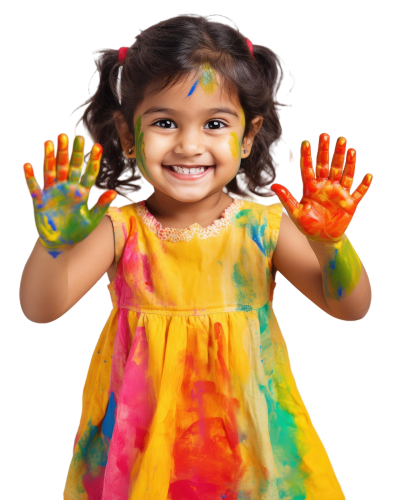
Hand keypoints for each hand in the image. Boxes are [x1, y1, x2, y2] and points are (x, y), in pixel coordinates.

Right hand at [22, 133, 117, 256]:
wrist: (60, 243)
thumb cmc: (77, 231)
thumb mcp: (91, 220)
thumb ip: (101, 206)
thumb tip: (113, 192)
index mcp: (81, 192)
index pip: (88, 173)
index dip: (92, 160)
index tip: (97, 146)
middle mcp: (67, 188)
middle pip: (69, 166)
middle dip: (71, 152)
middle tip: (73, 136)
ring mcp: (52, 192)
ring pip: (51, 171)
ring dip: (50, 157)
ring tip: (50, 141)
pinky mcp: (39, 200)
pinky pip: (33, 186)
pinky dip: (30, 176)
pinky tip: (28, 164)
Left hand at [271, 132, 372, 241]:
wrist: (322, 238)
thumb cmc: (308, 225)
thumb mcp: (296, 213)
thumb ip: (287, 198)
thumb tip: (273, 186)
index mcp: (311, 187)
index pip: (308, 168)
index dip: (307, 155)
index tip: (305, 142)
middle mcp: (326, 186)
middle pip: (327, 165)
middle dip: (327, 151)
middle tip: (326, 135)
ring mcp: (339, 193)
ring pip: (344, 173)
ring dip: (347, 161)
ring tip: (348, 147)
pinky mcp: (350, 203)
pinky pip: (359, 192)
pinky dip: (364, 185)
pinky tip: (368, 175)